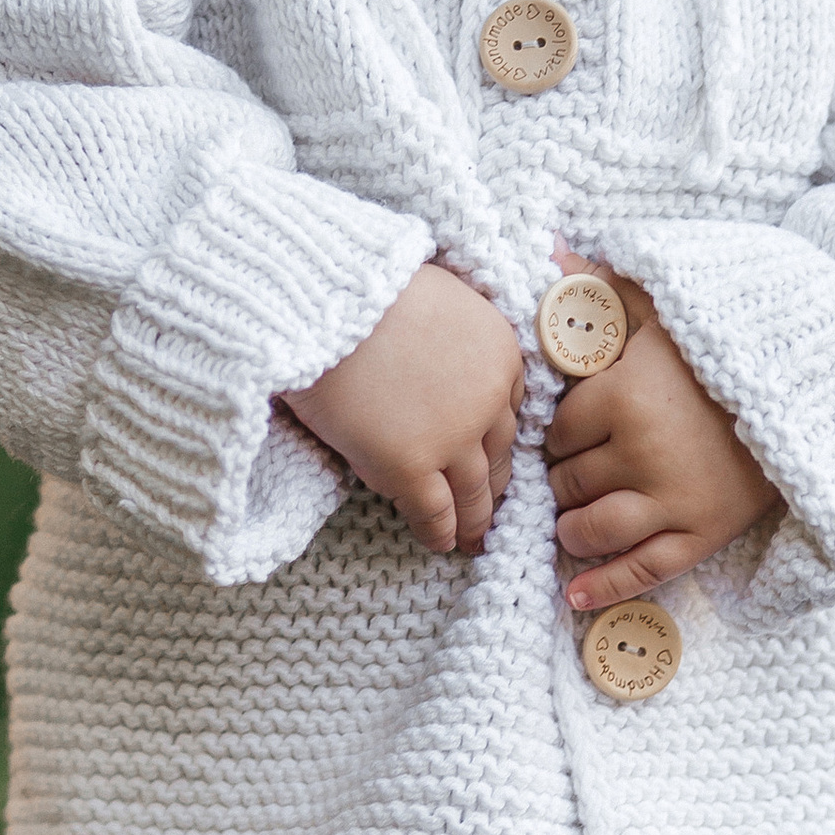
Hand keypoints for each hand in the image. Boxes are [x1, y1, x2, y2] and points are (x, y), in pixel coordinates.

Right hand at [286, 259, 524, 554]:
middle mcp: (488, 399)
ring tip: (470, 539)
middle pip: (497, 453)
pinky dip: (440, 532)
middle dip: (493, 484)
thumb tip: (431, 361)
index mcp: (500, 351)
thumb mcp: (436, 297)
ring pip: (474, 491)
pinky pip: (435, 512)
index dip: (494, 434)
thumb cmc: (365, 290)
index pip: (508, 406)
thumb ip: (450, 335)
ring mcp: (453, 438)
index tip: (489, 452)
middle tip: (490, 507)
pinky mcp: (411, 466)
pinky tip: (440, 545)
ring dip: (474, 519)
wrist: (325, 304)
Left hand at [543, 250, 777, 610]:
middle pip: (567, 482)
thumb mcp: (662, 309)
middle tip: (566, 475)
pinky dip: (603, 586)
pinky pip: (643, 570)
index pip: (556, 433)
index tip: (567, 432)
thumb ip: (600, 290)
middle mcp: (640, 452)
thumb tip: (546, 252)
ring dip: (572, 528)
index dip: (556, 435)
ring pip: (593, 528)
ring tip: (569, 522)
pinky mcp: (704, 532)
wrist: (815, 382)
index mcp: (621, 396)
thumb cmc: (728, 343)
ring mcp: (673, 498)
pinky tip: (573, 594)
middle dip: (561, 481)